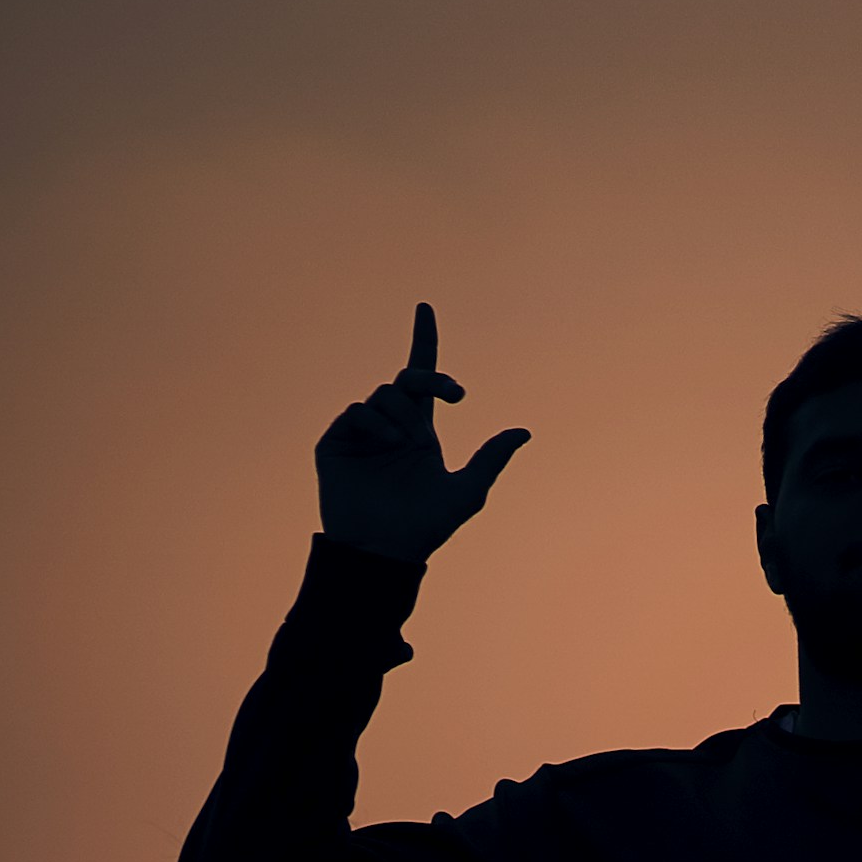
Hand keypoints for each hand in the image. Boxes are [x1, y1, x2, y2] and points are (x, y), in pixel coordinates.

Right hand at [314, 304, 530, 563]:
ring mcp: (362, 433)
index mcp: (419, 433)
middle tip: (455, 395)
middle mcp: (391, 427)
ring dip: (405, 414)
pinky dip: (376, 422)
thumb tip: (524, 431)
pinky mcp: (337, 442)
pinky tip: (389, 444)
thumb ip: (492, 458)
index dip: (424, 343)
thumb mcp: (467, 492)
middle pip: (408, 380)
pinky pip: (357, 411)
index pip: (422, 379)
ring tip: (411, 445)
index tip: (425, 309)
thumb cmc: (425, 528)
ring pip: (385, 394)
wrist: (383, 552)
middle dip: (431, 378)